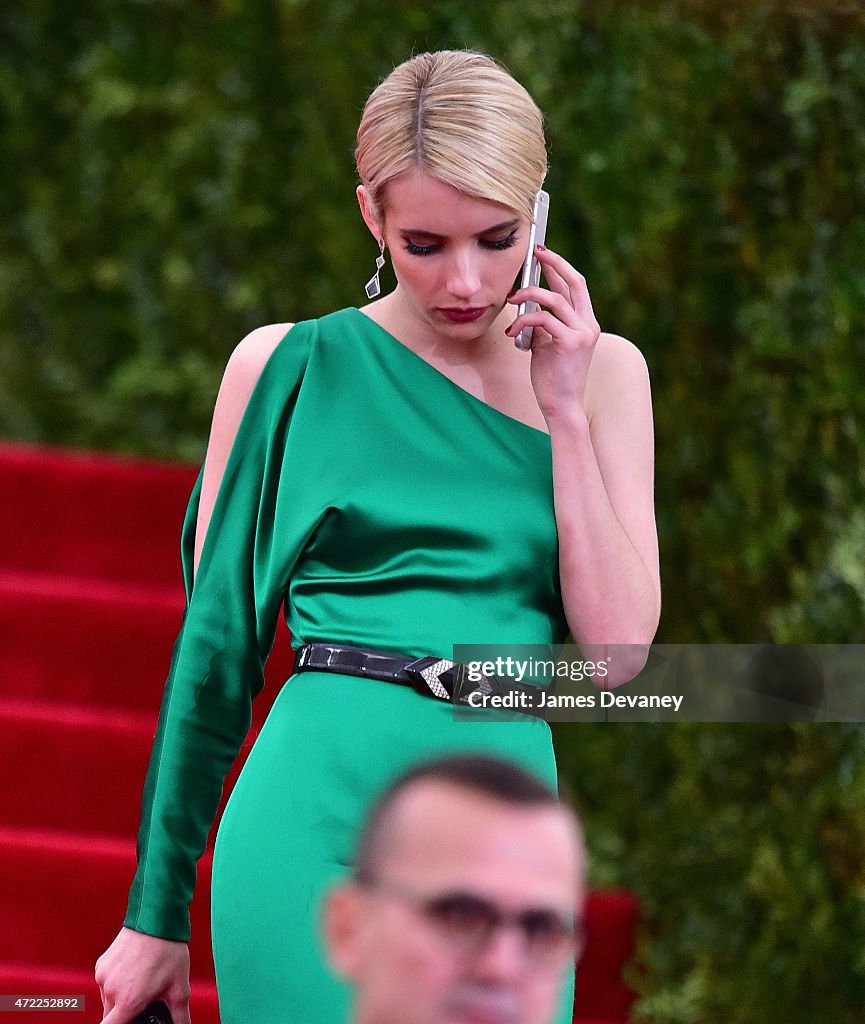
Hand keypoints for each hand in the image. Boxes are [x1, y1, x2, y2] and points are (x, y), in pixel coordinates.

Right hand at [95, 928, 190, 1023]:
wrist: (156, 918)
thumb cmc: (168, 951)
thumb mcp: (179, 986)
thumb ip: (180, 1015)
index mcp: (128, 1001)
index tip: (128, 1022)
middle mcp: (111, 991)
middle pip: (110, 1015)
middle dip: (124, 1012)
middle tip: (144, 998)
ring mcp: (104, 976)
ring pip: (108, 999)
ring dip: (120, 997)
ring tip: (141, 980)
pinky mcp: (101, 964)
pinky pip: (106, 981)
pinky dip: (116, 981)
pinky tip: (133, 969)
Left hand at [506, 245, 601, 424]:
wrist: (561, 406)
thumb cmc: (552, 377)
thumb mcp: (548, 344)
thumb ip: (544, 324)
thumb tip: (528, 305)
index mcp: (586, 323)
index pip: (576, 286)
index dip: (559, 267)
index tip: (543, 254)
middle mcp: (588, 325)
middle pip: (574, 282)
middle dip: (553, 263)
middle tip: (535, 253)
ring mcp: (582, 333)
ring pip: (554, 299)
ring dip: (528, 295)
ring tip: (512, 300)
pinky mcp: (569, 343)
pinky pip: (542, 319)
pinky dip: (523, 321)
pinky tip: (512, 331)